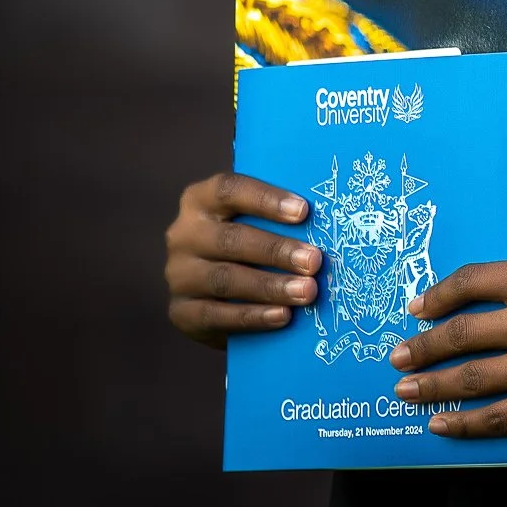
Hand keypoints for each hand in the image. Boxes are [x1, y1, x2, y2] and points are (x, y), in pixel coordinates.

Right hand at [164, 172, 322, 348]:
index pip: (230, 190)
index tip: (304, 211)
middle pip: (232, 239)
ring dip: (270, 287)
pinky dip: (253, 317)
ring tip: (307, 292)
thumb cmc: (250, 245)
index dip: (266, 199)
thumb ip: (278, 218)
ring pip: (226, 279)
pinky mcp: (181, 312)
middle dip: (277, 251)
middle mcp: (183, 234)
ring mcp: (179, 275)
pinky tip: (283, 316)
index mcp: (201, 199)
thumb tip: (326, 218)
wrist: (216, 294)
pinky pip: (217, 315)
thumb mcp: (256, 223)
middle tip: (314, 261)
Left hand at [387, 259, 506, 439]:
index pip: (477, 280)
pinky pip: (500, 417)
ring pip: (473, 378)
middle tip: (397, 358)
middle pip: (464, 332)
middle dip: (422, 347)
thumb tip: (476, 318)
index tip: (416, 309)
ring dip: (433, 386)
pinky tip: (442, 424)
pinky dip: (464, 423)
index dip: (439, 295)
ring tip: (405, 392)